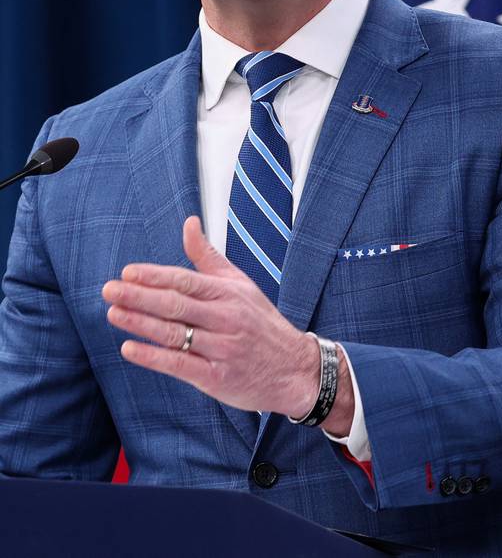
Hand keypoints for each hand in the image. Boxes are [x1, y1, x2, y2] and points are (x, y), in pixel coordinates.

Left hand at [102, 217, 322, 416]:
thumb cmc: (261, 322)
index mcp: (229, 293)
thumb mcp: (240, 284)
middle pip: (176, 305)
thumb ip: (208, 256)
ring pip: (175, 334)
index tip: (128, 272)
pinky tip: (130, 348)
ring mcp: (221, 349)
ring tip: (113, 313)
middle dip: (139, 296)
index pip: (186, 281)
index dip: (156, 276)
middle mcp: (225, 319)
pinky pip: (179, 365)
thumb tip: (189, 222)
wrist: (294, 369)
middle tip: (109, 289)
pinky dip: (153, 357)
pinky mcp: (216, 377)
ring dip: (140, 324)